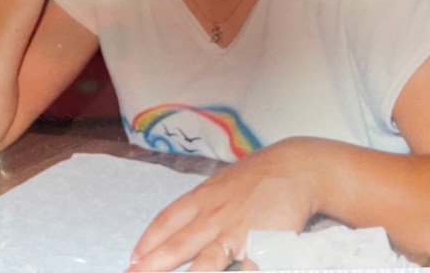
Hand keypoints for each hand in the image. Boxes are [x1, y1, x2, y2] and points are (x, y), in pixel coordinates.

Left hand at [127, 140, 321, 271]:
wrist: (296, 168)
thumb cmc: (259, 176)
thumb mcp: (223, 183)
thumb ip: (204, 203)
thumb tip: (185, 220)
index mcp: (203, 198)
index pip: (167, 221)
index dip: (148, 241)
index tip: (133, 258)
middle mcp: (214, 216)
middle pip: (177, 245)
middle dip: (152, 265)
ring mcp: (236, 233)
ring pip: (205, 262)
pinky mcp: (261, 246)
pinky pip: (242, 269)